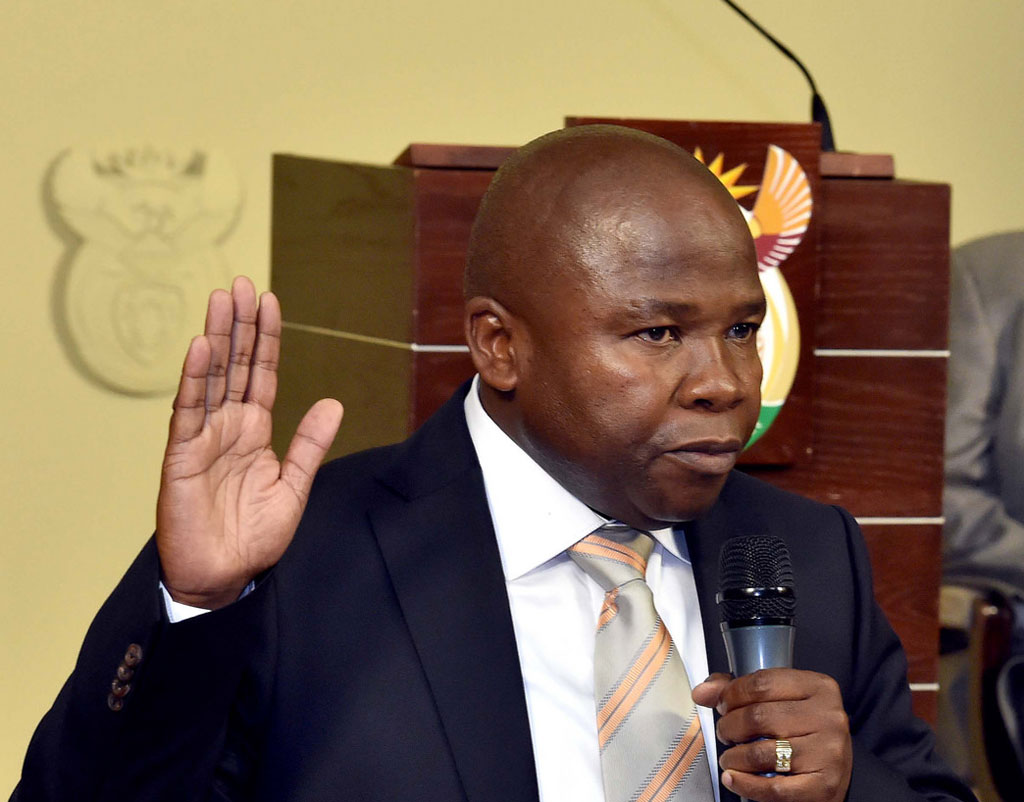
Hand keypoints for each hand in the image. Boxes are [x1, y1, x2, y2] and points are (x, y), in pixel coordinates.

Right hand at [156, 276, 342, 608]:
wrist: (223, 576)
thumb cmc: (254, 536)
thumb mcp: (293, 486)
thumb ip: (310, 445)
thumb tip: (333, 403)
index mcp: (255, 431)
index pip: (260, 374)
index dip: (265, 339)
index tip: (268, 301)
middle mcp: (228, 427)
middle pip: (234, 365)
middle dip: (239, 324)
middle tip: (241, 283)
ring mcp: (203, 438)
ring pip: (210, 378)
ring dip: (216, 338)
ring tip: (221, 299)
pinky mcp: (181, 456)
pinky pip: (188, 412)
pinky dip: (193, 380)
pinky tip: (199, 348)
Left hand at [692, 669, 851, 801]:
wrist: (832, 770)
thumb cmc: (803, 730)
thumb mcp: (779, 700)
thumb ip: (740, 690)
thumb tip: (703, 692)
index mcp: (818, 687)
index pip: (762, 683)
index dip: (732, 694)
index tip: (722, 704)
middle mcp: (828, 717)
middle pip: (758, 716)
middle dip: (729, 726)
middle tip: (725, 733)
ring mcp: (829, 752)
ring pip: (761, 753)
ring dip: (733, 757)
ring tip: (730, 758)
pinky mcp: (824, 786)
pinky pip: (773, 788)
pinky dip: (745, 784)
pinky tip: (734, 777)